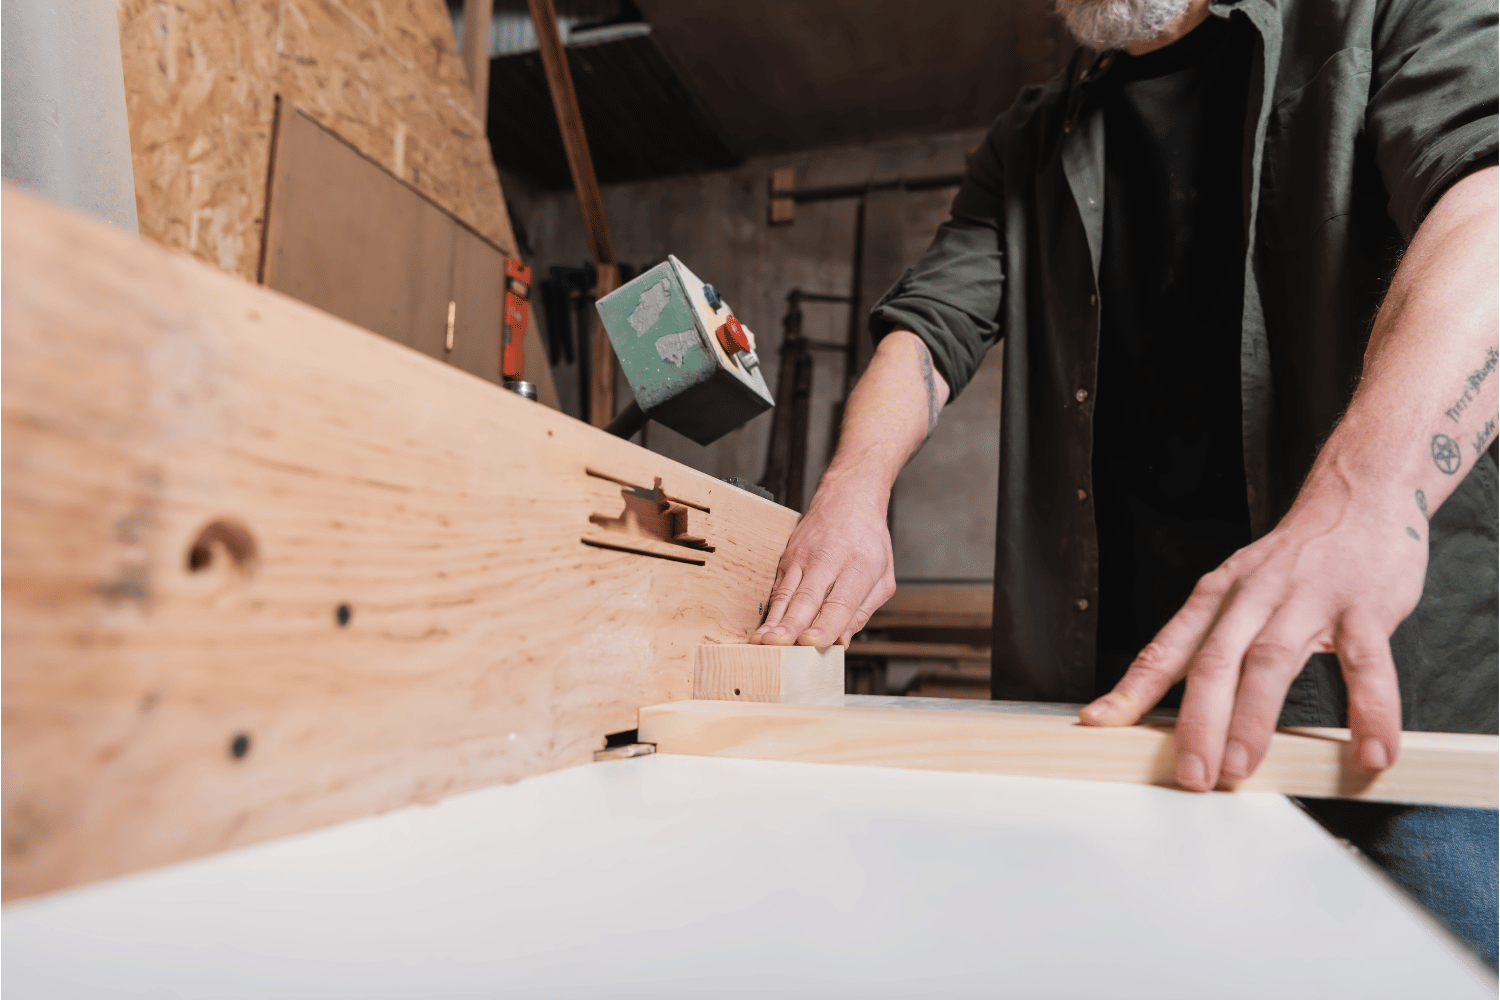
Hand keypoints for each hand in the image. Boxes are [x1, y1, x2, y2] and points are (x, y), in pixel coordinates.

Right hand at [749, 472, 896, 647]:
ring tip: (762, 643)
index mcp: (857, 566)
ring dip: (774, 620)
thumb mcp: (882, 578)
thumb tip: (841, 641)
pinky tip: (762, 631)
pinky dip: (770, 612)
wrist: (847, 499)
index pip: (839, 601)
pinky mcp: (786, 558)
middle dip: (792, 624)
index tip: (813, 642)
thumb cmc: (868, 541)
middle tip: (779, 646)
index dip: (826, 624)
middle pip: (807, 598)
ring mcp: (803, 558)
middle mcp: (827, 560)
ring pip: (786, 594)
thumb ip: (862, 612)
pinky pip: (778, 590)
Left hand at [1079, 474, 1425, 790]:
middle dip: (1196, 723)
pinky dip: (1369, 710)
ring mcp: (1308, 599)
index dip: (1133, 688)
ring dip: (1253, 720)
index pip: (1166, 648)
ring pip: (1272, 662)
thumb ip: (1215, 642)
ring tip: (1242, 768)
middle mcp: (1253, 597)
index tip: (1100, 722)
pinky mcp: (1365, 605)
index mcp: (1217, 596)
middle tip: (1190, 774)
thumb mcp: (1239, 588)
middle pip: (1213, 662)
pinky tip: (1370, 751)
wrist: (1359, 495)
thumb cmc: (1296, 557)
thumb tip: (1184, 705)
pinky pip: (1365, 663)